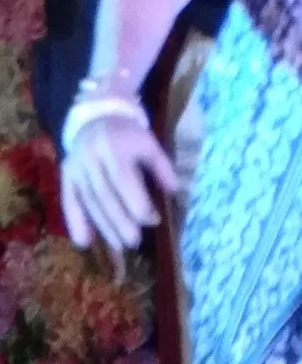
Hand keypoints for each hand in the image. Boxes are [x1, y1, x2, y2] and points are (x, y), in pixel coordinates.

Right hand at [60, 111, 178, 270]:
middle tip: (134, 242)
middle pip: (104, 195)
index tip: (152, 220)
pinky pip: (69, 201)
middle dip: (120, 220)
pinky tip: (84, 242)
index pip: (124, 180)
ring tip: (119, 246)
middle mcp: (91, 158)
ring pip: (88, 201)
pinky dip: (75, 222)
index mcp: (114, 148)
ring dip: (103, 226)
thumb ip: (161, 167)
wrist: (97, 117)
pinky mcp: (66, 176)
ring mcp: (76, 168)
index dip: (137, 202)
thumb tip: (174, 191)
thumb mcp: (149, 144)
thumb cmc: (129, 135)